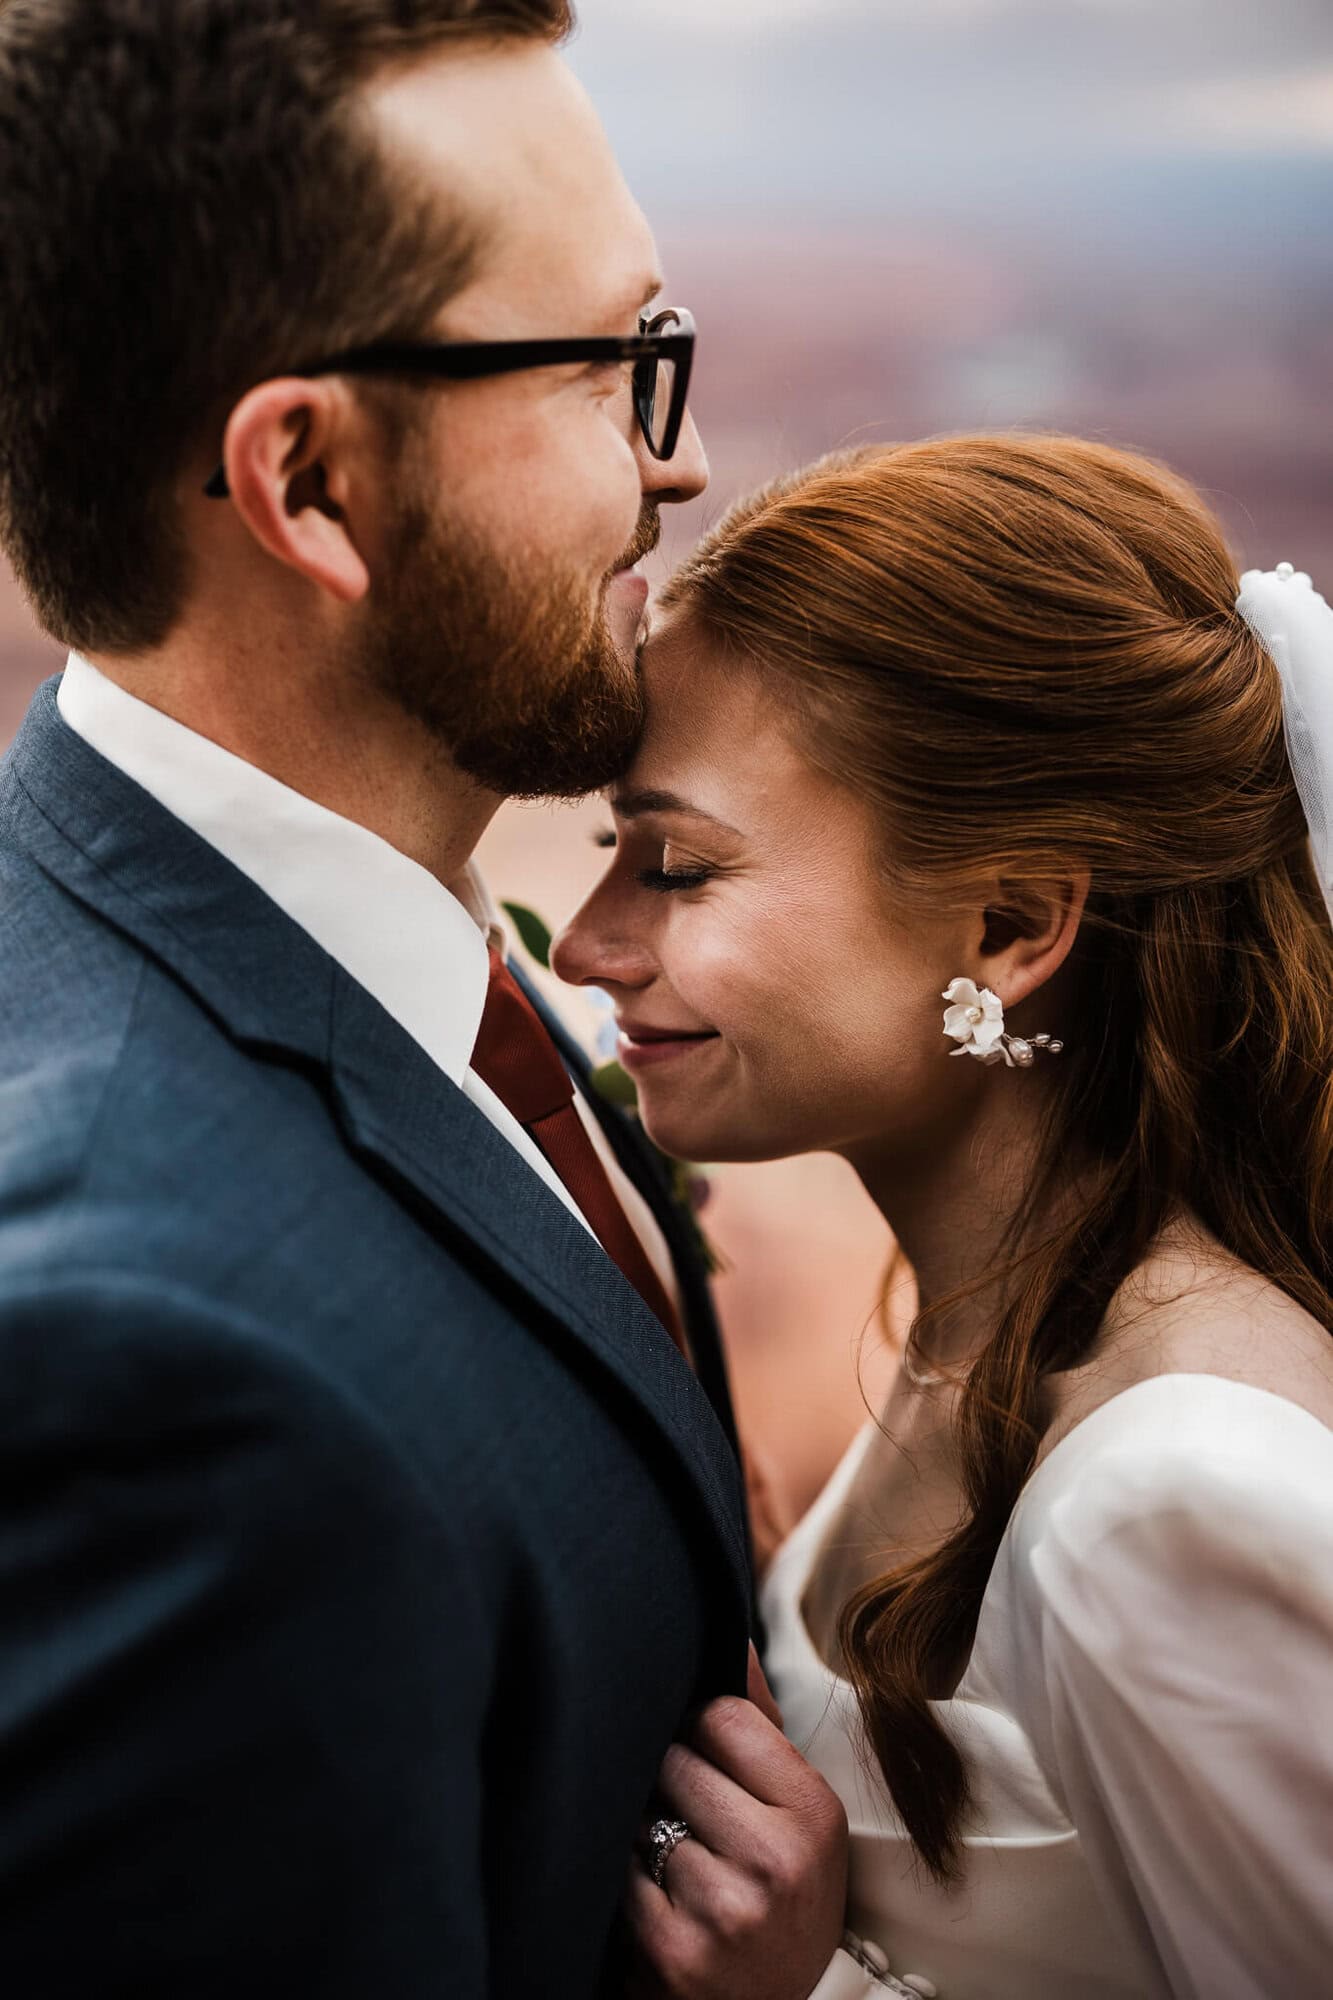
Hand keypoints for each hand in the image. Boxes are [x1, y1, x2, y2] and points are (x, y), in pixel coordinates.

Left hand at [627, 1647, 848, 1999]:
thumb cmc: (779, 1898)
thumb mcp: (797, 1816)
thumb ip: (759, 1727)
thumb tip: (731, 1641)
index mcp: (814, 1812)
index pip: (722, 1715)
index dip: (704, 1735)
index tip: (712, 1766)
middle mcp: (775, 1860)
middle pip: (675, 1760)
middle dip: (671, 1784)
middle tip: (694, 1823)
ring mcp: (723, 1909)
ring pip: (642, 1815)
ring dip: (645, 1833)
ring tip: (679, 1865)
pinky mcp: (671, 1952)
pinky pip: (620, 1875)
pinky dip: (627, 1884)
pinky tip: (660, 1905)